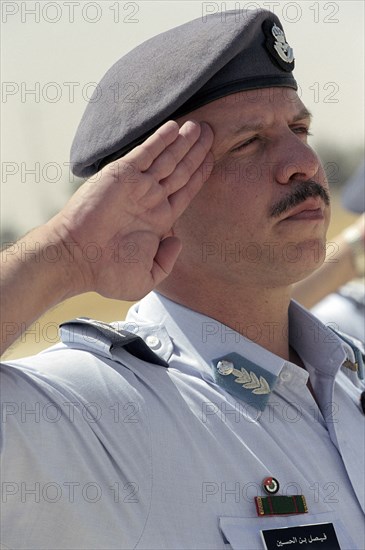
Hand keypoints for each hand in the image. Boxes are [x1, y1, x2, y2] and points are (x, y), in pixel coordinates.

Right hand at [48, 120, 213, 299]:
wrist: (77, 258)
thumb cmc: (107, 273)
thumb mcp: (146, 278)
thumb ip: (167, 261)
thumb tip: (177, 239)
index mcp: (158, 220)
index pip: (186, 190)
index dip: (200, 174)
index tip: (212, 158)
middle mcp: (150, 199)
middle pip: (181, 170)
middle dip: (197, 151)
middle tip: (211, 131)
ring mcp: (137, 186)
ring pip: (168, 158)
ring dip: (184, 142)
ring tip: (201, 126)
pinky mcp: (122, 175)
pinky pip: (146, 153)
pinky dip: (160, 139)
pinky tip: (175, 127)